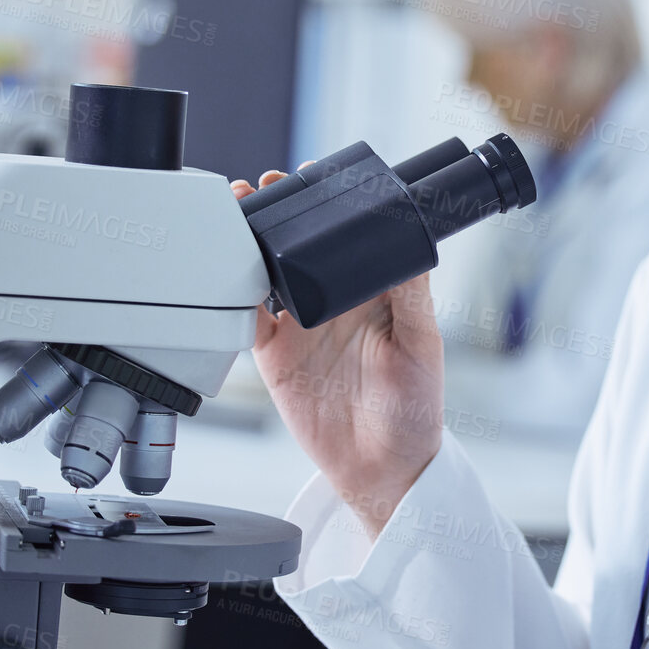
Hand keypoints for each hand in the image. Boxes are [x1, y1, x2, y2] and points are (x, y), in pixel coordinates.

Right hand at [233, 169, 445, 537]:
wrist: (384, 469)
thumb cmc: (415, 410)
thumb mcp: (422, 345)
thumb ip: (412, 296)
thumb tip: (408, 241)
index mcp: (371, 292)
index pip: (345, 237)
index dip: (326, 207)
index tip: (311, 179)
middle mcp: (332, 303)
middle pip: (298, 247)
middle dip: (278, 215)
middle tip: (263, 188)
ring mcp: (300, 327)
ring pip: (267, 274)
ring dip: (250, 245)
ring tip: (237, 217)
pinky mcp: (274, 356)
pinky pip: (247, 320)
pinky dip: (233, 297)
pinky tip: (225, 276)